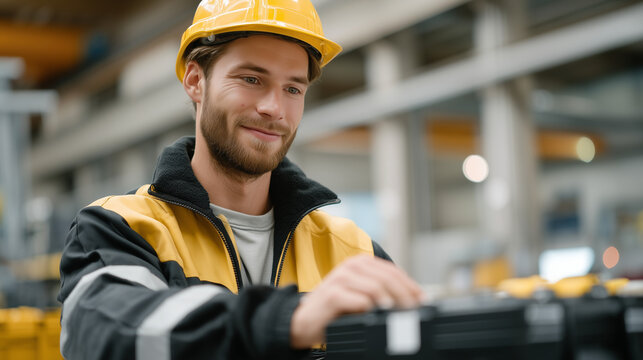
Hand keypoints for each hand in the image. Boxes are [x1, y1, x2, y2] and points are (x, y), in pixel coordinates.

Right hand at [289, 254, 423, 347]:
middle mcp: (351, 266)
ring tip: (402, 316)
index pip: (393, 271)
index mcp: (360, 263)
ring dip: (393, 303)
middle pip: (388, 278)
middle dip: (406, 296)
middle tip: (415, 312)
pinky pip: (360, 300)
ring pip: (377, 287)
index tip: (423, 302)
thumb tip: (414, 301)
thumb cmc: (336, 310)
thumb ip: (382, 293)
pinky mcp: (333, 294)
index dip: (411, 286)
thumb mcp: (362, 297)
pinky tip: (380, 317)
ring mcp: (341, 278)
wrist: (304, 321)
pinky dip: (373, 310)